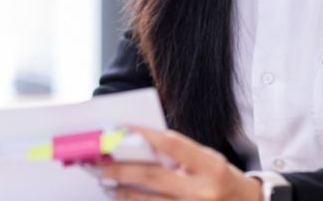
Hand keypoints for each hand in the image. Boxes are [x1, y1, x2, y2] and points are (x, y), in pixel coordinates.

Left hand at [97, 127, 262, 200]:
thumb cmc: (223, 178)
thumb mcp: (208, 159)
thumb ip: (180, 153)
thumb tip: (142, 143)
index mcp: (210, 166)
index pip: (172, 145)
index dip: (145, 135)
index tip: (122, 129)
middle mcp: (201, 190)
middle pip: (153, 177)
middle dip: (122, 169)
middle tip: (99, 163)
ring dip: (123, 191)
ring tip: (105, 182)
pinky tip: (122, 198)